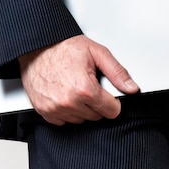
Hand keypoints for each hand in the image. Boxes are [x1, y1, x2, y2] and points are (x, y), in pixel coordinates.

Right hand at [18, 35, 139, 125]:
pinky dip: (66, 111)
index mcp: (85, 89)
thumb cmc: (64, 47)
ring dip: (81, 108)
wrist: (37, 47)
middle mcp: (69, 102)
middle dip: (96, 103)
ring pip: (80, 119)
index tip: (106, 93)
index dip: (112, 101)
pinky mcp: (44, 111)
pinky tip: (64, 94)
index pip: (112, 111)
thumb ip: (117, 72)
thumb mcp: (97, 53)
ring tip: (74, 87)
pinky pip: (64, 120)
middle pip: (96, 116)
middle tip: (87, 84)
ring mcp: (55, 108)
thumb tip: (132, 88)